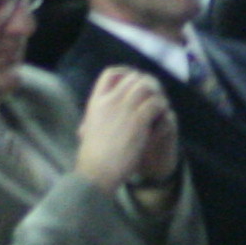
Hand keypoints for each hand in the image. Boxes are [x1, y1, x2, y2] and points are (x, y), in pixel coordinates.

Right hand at [77, 66, 170, 192]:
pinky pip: (156, 103)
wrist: (97, 172)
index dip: (125, 73)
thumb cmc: (91, 158)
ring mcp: (124, 109)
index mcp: (96, 102)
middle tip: (153, 96)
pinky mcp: (138, 121)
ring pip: (147, 86)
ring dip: (156, 94)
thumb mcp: (87, 133)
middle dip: (146, 83)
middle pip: (133, 77)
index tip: (134, 83)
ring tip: (159, 106)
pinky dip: (162, 108)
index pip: (110, 73)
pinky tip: (161, 118)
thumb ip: (89, 124)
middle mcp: (110, 101)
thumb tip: (83, 128)